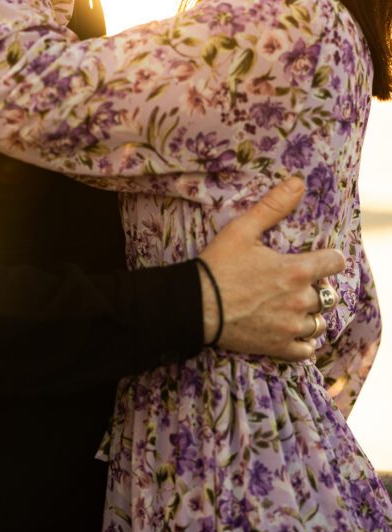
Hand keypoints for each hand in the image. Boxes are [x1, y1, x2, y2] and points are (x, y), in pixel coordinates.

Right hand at [200, 177, 344, 359]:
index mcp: (297, 271)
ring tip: (291, 308)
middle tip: (291, 284)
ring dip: (309, 315)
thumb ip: (273, 206)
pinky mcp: (279, 347)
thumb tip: (298, 182)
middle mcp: (301, 301)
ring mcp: (291, 327)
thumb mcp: (242, 229)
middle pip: (327, 294)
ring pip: (318, 323)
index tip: (317, 259)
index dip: (328, 259)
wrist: (195, 306)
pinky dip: (302, 342)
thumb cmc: (218, 265)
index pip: (336, 263)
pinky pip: (307, 350)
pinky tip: (289, 331)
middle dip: (313, 288)